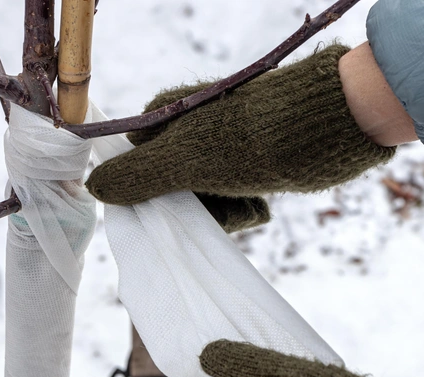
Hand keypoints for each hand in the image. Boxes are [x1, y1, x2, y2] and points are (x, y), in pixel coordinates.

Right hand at [85, 44, 394, 220]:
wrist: (329, 129)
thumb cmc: (250, 141)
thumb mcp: (185, 161)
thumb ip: (139, 177)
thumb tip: (94, 188)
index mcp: (167, 118)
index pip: (136, 164)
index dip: (147, 193)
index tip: (164, 209)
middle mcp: (193, 131)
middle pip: (172, 189)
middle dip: (194, 207)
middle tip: (214, 205)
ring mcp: (224, 148)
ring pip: (205, 199)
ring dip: (224, 211)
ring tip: (246, 200)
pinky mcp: (252, 164)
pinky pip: (234, 199)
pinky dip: (246, 207)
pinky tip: (261, 201)